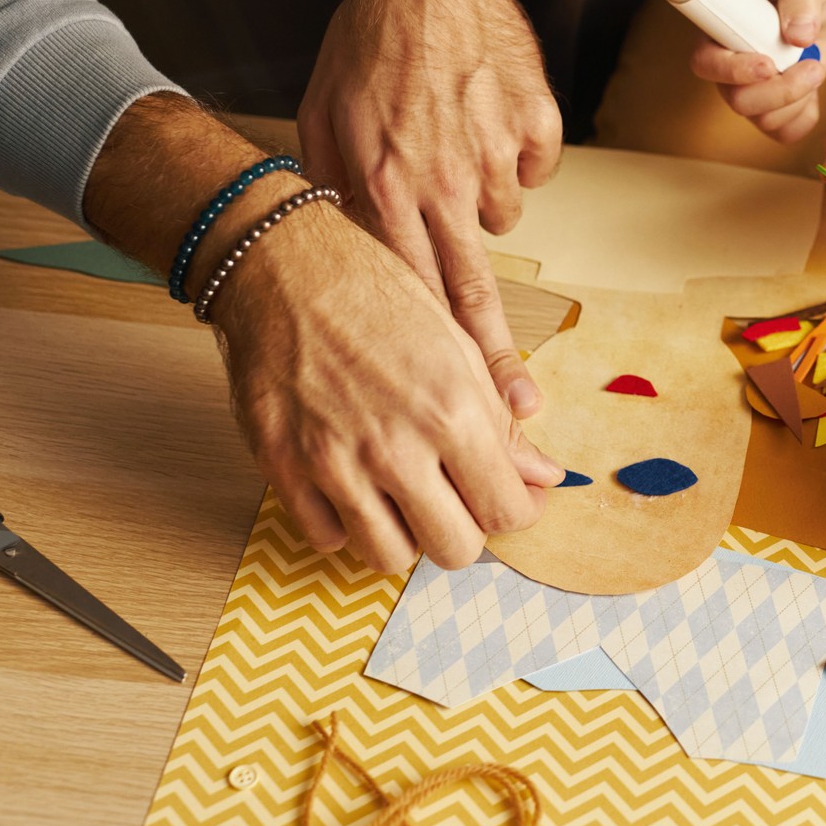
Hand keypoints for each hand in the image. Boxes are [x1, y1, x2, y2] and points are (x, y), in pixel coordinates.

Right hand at [213, 205, 563, 572]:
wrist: (284, 267)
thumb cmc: (376, 294)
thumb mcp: (457, 347)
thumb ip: (500, 422)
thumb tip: (542, 476)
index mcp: (452, 412)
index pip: (507, 512)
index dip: (518, 510)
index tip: (509, 496)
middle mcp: (395, 447)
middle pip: (455, 550)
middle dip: (465, 529)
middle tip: (457, 498)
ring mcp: (334, 463)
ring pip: (389, 558)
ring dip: (405, 534)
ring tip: (404, 494)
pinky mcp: (283, 468)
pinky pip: (327, 538)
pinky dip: (346, 523)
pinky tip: (354, 485)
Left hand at [300, 0, 560, 416]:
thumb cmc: (370, 42)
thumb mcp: (323, 119)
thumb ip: (335, 193)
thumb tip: (348, 257)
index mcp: (384, 186)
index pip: (411, 295)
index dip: (437, 358)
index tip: (458, 405)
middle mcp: (443, 180)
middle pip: (475, 292)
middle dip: (498, 362)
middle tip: (523, 414)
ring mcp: (497, 154)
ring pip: (500, 213)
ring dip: (480, 197)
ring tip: (451, 141)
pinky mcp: (539, 126)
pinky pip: (535, 166)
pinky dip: (517, 152)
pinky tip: (488, 115)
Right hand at [688, 0, 825, 143]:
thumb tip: (799, 34)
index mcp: (719, 31)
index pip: (706, 64)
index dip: (733, 71)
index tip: (768, 64)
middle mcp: (729, 68)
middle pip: (738, 101)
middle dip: (780, 91)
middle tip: (813, 65)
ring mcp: (751, 91)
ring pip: (763, 120)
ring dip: (797, 101)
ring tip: (817, 65)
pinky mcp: (776, 107)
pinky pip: (785, 131)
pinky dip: (805, 116)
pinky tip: (815, 86)